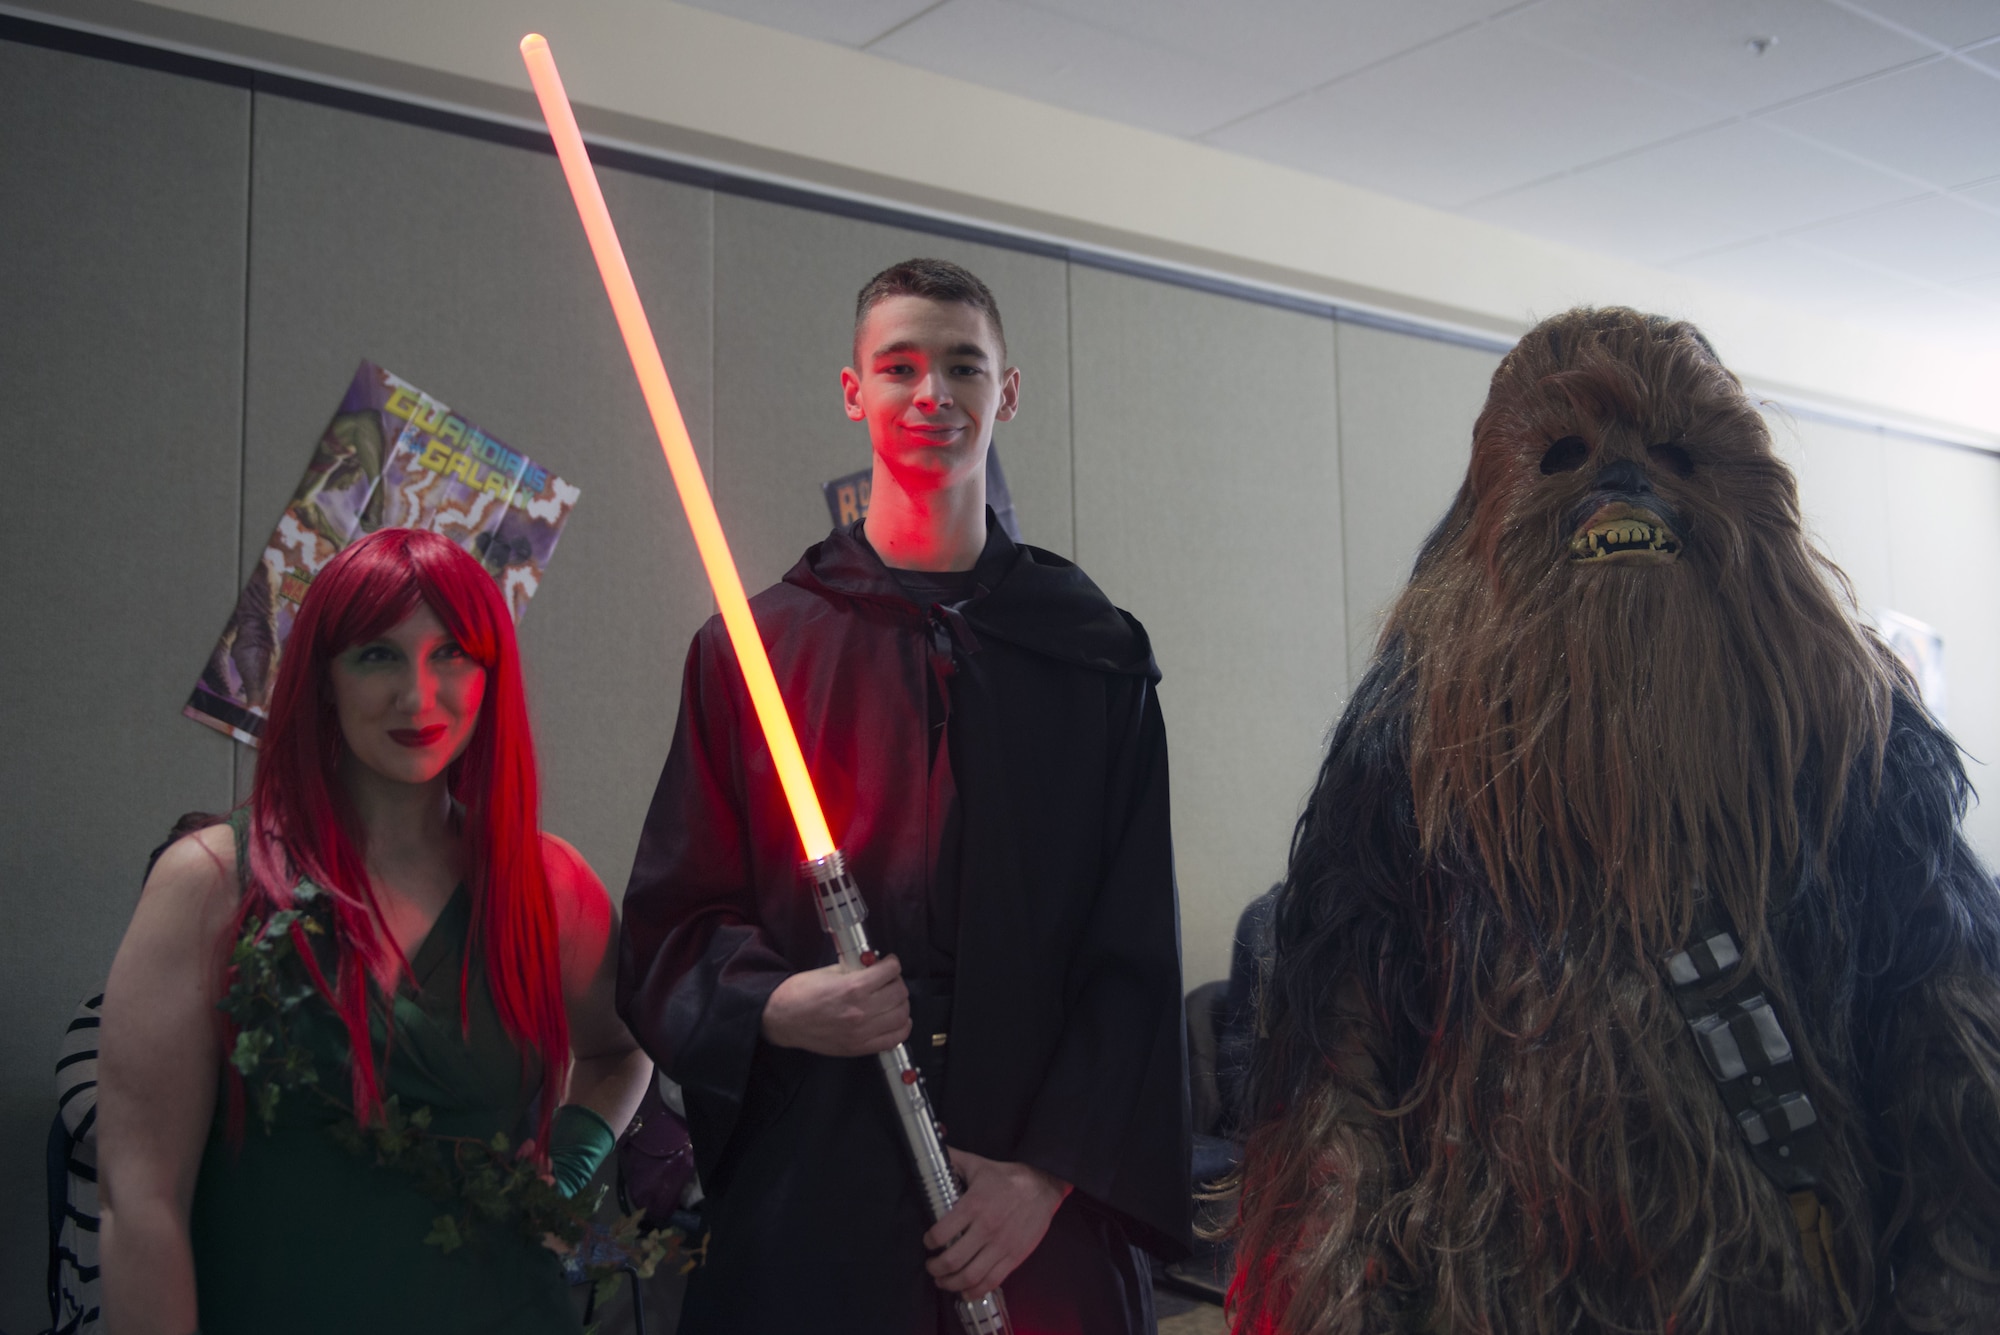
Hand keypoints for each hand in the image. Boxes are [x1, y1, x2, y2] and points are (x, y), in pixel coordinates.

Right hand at [760, 955, 910, 1056]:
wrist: (782, 1019)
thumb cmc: (800, 994)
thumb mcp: (830, 972)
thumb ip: (856, 970)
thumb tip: (875, 966)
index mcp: (852, 988)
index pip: (890, 972)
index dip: (892, 964)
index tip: (889, 963)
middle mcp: (860, 1011)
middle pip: (899, 993)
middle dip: (896, 982)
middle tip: (888, 980)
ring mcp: (861, 1032)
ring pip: (901, 1015)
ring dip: (900, 1004)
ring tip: (891, 999)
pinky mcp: (859, 1047)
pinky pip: (894, 1039)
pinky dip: (901, 1027)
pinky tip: (895, 1019)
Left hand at [923, 1149, 1069, 1296]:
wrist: (1043, 1186)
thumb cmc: (1008, 1177)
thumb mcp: (978, 1164)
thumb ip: (953, 1158)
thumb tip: (935, 1144)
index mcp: (974, 1205)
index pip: (941, 1233)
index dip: (929, 1242)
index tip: (928, 1242)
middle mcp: (986, 1228)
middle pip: (952, 1260)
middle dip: (935, 1268)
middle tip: (931, 1266)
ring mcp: (1001, 1245)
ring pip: (969, 1276)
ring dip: (950, 1283)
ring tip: (943, 1280)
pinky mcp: (1014, 1257)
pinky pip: (990, 1281)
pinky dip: (974, 1291)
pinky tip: (964, 1290)